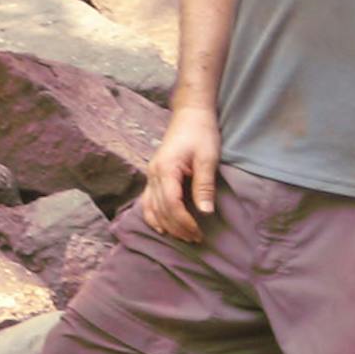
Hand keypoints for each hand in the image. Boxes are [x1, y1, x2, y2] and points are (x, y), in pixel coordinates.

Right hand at [142, 107, 220, 241]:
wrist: (190, 114)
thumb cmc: (201, 132)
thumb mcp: (207, 158)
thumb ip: (204, 185)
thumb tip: (205, 212)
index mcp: (166, 169)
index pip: (171, 204)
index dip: (184, 222)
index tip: (198, 232)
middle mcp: (153, 174)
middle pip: (161, 210)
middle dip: (178, 228)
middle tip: (196, 239)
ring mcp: (150, 174)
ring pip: (150, 208)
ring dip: (165, 225)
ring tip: (182, 236)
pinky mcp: (153, 175)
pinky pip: (147, 201)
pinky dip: (152, 216)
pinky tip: (161, 227)